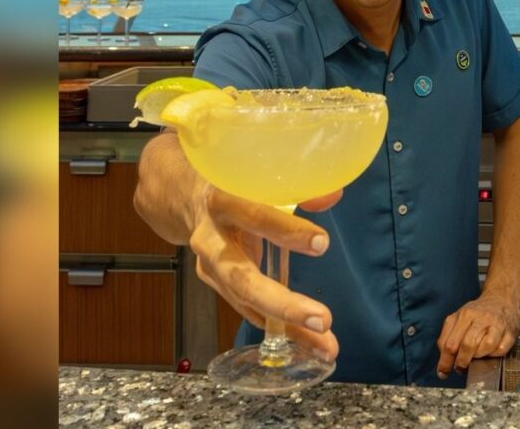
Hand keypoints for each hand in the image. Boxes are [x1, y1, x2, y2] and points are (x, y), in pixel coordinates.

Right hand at [190, 182, 342, 360]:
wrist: (186, 196)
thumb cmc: (231, 181)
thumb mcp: (256, 176)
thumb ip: (297, 185)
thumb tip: (333, 193)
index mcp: (221, 200)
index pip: (254, 215)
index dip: (286, 230)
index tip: (321, 243)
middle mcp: (211, 238)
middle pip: (242, 277)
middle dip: (283, 303)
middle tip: (322, 319)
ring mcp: (210, 266)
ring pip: (247, 301)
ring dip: (287, 325)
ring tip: (325, 343)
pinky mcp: (217, 284)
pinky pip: (248, 308)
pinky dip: (279, 326)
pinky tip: (309, 341)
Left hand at [436, 290, 518, 378]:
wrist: (501, 299)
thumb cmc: (478, 313)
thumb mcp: (458, 318)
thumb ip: (448, 335)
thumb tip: (444, 357)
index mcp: (464, 315)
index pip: (450, 343)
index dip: (445, 361)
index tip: (442, 372)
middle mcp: (480, 318)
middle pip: (467, 346)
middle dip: (461, 362)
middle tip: (460, 368)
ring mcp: (496, 325)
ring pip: (484, 348)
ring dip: (478, 358)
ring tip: (476, 358)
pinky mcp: (510, 332)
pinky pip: (500, 350)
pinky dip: (493, 355)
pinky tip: (490, 353)